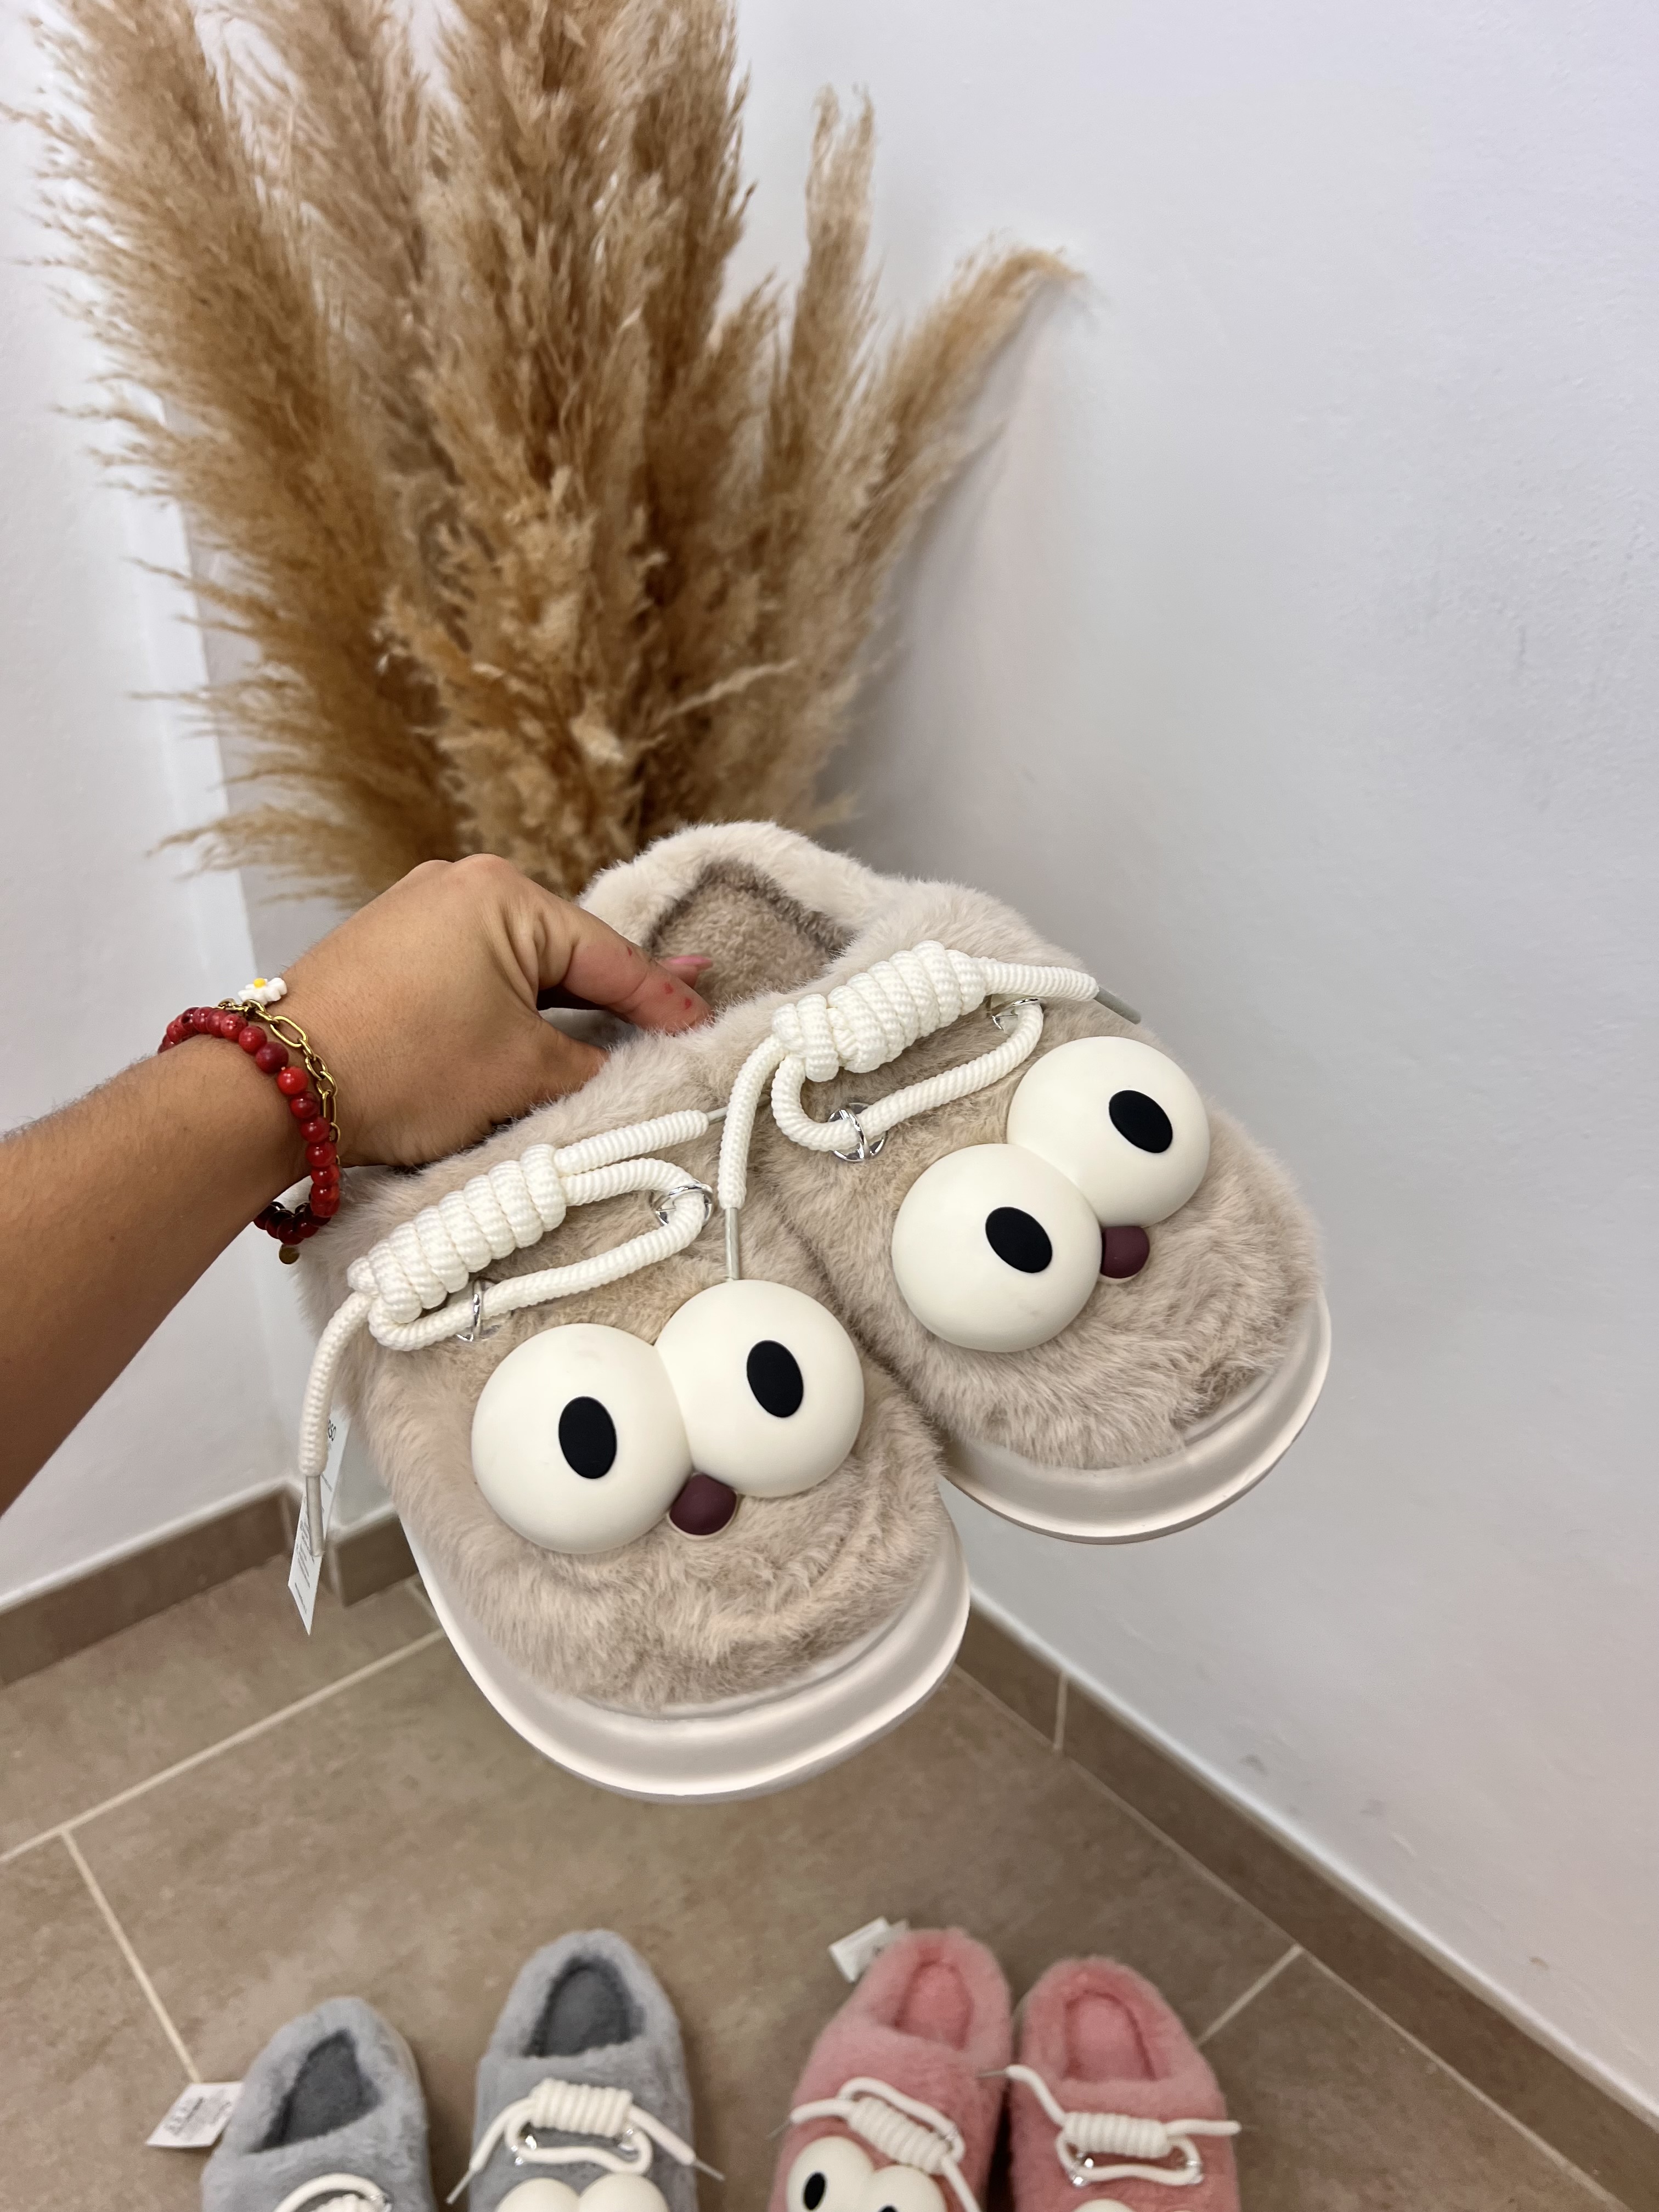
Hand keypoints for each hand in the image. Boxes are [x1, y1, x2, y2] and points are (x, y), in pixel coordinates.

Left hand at [277, 855, 710, 1167]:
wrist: (273, 1087)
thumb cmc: (402, 1066)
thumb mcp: (520, 1072)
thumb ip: (589, 1062)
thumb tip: (628, 1062)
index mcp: (503, 895)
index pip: (608, 956)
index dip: (664, 999)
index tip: (705, 1023)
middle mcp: (457, 884)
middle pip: (563, 950)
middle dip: (618, 990)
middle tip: (683, 1000)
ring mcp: (413, 913)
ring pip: (514, 963)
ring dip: (560, 1002)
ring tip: (619, 1017)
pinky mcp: (382, 949)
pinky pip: (469, 973)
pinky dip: (506, 1005)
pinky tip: (533, 1024)